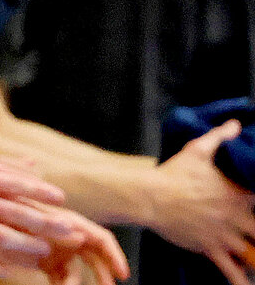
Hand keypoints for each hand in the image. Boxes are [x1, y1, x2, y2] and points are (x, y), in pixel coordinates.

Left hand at [36, 206, 127, 283]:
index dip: (115, 255)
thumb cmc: (7, 213)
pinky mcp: (47, 263)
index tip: (123, 275)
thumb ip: (54, 227)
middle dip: (104, 275)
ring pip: (78, 272)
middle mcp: (68, 237)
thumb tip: (80, 236)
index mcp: (69, 222)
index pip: (101, 239)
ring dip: (78, 284)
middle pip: (96, 258)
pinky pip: (63, 278)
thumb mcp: (29, 218)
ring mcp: (58, 251)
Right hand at [147, 120, 254, 282]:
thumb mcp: (197, 150)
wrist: (149, 195)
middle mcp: (236, 217)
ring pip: (253, 255)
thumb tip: (235, 124)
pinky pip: (231, 270)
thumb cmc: (173, 173)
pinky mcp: (210, 248)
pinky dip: (240, 279)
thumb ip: (219, 137)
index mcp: (238, 194)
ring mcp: (224, 235)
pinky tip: (245, 283)